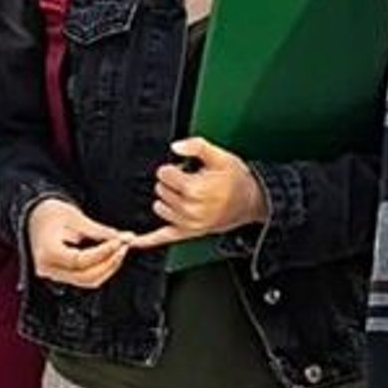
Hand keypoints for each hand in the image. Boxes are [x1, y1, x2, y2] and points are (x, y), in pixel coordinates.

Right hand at [26, 196, 132, 290]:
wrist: (34, 216)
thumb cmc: (50, 213)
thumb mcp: (74, 216)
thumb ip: (99, 231)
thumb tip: (124, 238)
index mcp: (48, 252)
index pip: (80, 260)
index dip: (103, 253)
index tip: (119, 242)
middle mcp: (48, 268)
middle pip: (86, 276)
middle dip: (109, 264)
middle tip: (124, 246)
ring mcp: (54, 275)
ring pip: (87, 281)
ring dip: (107, 268)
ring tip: (120, 249)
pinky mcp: (61, 275)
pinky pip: (85, 278)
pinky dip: (100, 268)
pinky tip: (110, 255)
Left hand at [130, 136, 266, 247]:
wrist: (252, 201)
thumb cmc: (236, 179)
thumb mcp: (220, 156)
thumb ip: (197, 146)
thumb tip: (176, 146)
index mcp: (195, 190)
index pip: (164, 174)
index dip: (173, 168)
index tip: (186, 169)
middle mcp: (189, 210)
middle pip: (160, 190)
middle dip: (172, 183)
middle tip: (191, 181)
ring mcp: (188, 224)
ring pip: (159, 207)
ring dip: (168, 200)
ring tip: (188, 196)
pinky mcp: (188, 233)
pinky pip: (163, 237)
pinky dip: (148, 240)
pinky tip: (135, 241)